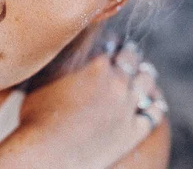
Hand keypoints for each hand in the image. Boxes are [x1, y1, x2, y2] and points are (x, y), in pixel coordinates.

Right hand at [19, 43, 166, 167]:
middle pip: (131, 58)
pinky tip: (153, 101)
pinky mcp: (135, 130)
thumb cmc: (37, 116)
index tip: (109, 41)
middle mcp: (117, 81)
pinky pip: (154, 113)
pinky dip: (155, 104)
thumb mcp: (44, 78)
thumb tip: (60, 47)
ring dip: (145, 74)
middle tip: (127, 51)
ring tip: (144, 72)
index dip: (110, 40)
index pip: (110, 42)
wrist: (48, 152)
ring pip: (147, 81)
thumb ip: (60, 60)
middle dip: (129, 53)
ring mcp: (128, 106)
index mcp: (95, 64)